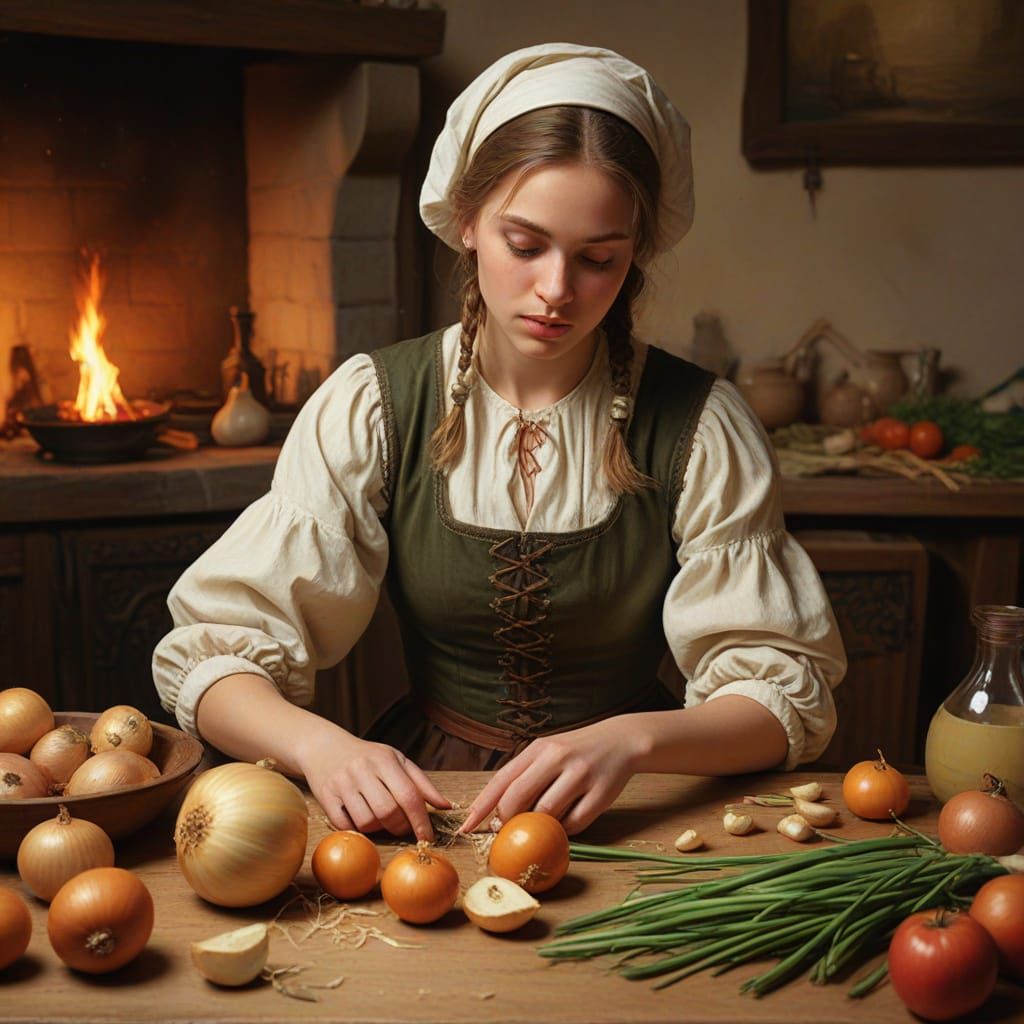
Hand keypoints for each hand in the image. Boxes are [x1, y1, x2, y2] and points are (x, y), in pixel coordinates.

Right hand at [300, 733, 449, 841]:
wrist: (324, 747)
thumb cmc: (368, 757)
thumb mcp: (397, 761)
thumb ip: (422, 784)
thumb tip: (446, 806)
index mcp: (385, 759)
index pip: (409, 795)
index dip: (421, 821)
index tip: (428, 837)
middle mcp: (362, 769)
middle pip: (389, 812)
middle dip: (400, 827)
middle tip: (403, 826)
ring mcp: (342, 783)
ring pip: (368, 822)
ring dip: (379, 829)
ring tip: (380, 818)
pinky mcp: (325, 797)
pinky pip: (346, 826)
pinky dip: (358, 830)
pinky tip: (361, 819)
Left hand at [458, 717, 643, 835]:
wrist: (620, 740)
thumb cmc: (574, 752)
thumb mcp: (546, 752)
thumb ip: (523, 776)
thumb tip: (493, 813)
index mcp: (538, 748)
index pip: (501, 780)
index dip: (481, 807)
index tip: (467, 827)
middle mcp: (557, 757)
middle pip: (518, 798)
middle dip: (507, 820)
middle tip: (509, 830)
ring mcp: (580, 774)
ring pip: (546, 814)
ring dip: (539, 827)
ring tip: (542, 825)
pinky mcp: (600, 793)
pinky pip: (574, 823)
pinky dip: (565, 830)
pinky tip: (567, 823)